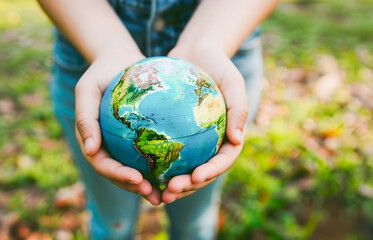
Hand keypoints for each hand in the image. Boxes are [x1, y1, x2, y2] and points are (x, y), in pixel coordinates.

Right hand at [74, 48, 161, 204]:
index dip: (117, 175)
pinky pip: (149, 154)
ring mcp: (121, 144)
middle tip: (153, 194)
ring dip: (148, 184)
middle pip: (118, 174)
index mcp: (91, 140)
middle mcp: (106, 146)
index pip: (101, 163)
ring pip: (134, 169)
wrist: (117, 60)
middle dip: (134, 187)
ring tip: (167, 193)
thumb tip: (90, 150)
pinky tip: (178, 171)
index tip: (136, 179)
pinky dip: (160, 165)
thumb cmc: (100, 73)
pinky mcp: (137, 137)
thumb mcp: (86, 90)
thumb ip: (85, 118)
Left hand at [161, 44, 247, 202]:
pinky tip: (140, 172)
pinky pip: (166, 154)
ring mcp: (193, 141)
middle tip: (169, 191)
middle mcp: (211, 143)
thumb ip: (239, 109)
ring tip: (155, 192)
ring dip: (171, 184)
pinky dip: (157, 166)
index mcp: (228, 136)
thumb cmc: (217, 64)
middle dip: (188, 187)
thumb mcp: (233, 81)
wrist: (195, 52)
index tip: (195, 177)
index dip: (211, 173)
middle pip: (201, 173)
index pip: (223, 161)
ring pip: (183, 170)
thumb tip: (238, 139)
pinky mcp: (175, 135)